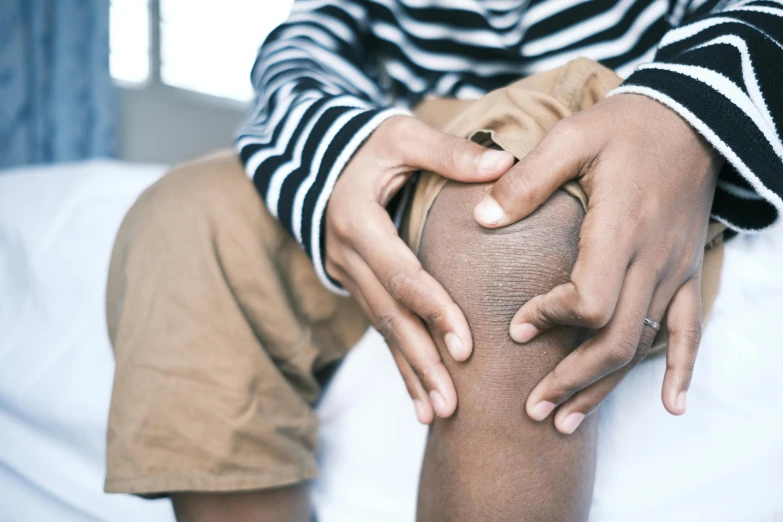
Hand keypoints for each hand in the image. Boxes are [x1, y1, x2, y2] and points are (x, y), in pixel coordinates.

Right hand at [326, 115, 514, 423]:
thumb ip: (449, 152)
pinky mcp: (359, 286)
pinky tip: (418, 399)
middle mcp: (347, 257)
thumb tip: (504, 167)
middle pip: (389, 317)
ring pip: (382, 332)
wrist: (326, 162)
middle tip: (453, 403)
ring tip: (439, 414)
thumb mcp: (403, 136)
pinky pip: (380, 329)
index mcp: (358, 222)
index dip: (434, 311)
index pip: (401, 275)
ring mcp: (349, 276)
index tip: (466, 346)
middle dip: (422, 361)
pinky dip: (400, 365)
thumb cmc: (371, 146)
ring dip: (411, 374)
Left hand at [473, 94, 721, 433]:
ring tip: (565, 421)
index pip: (588, 300)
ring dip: (604, 387)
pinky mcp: (687, 272)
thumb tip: (481, 220)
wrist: (693, 117)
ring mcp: (673, 271)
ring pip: (642, 346)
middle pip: (614, 340)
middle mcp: (650, 260)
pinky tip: (672, 406)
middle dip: (570, 380)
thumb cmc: (625, 127)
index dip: (550, 320)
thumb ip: (526, 181)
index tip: (516, 327)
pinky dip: (681, 370)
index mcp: (619, 229)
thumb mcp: (571, 137)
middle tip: (530, 409)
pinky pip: (688, 329)